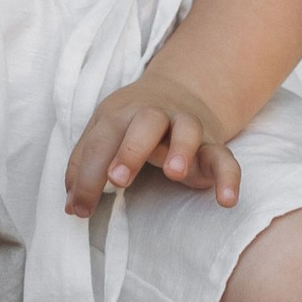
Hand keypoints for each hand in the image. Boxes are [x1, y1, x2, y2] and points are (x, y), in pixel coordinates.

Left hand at [65, 82, 241, 215]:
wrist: (180, 91)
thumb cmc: (131, 123)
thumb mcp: (103, 133)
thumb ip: (85, 164)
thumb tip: (71, 205)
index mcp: (122, 113)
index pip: (102, 141)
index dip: (88, 176)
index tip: (80, 209)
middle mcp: (156, 115)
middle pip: (145, 122)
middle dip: (131, 149)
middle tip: (118, 179)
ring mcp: (187, 127)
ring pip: (188, 129)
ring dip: (181, 149)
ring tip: (174, 173)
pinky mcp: (213, 146)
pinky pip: (225, 158)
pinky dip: (229, 177)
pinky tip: (226, 201)